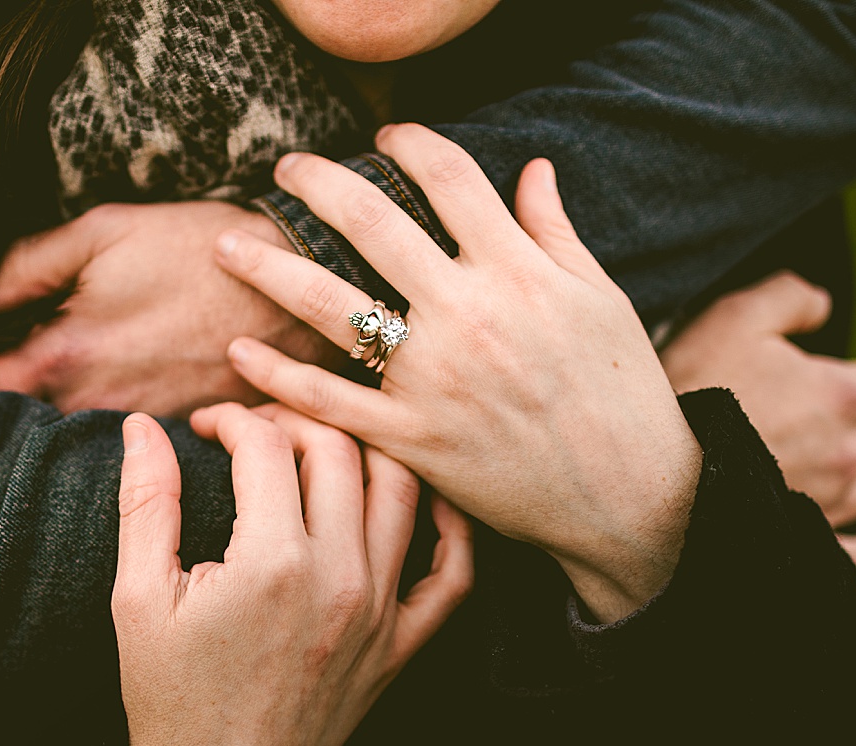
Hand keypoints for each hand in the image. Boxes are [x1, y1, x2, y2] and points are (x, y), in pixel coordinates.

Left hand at [0, 202, 338, 417]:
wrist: (298, 283)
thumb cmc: (197, 250)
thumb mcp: (103, 232)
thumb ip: (23, 266)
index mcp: (68, 355)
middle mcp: (99, 405)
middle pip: (25, 427)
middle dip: (14, 404)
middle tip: (23, 367)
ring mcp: (142, 430)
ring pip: (76, 440)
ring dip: (66, 416)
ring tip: (79, 380)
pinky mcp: (177, 437)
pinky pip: (128, 446)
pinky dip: (116, 427)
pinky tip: (129, 394)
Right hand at [112, 404, 472, 745]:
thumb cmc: (168, 698)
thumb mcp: (138, 597)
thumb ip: (146, 501)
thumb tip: (143, 425)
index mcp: (272, 562)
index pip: (266, 444)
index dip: (231, 417)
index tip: (205, 425)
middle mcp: (340, 578)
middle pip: (338, 451)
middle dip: (293, 418)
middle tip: (258, 428)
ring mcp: (381, 614)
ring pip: (401, 490)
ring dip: (363, 450)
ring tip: (319, 449)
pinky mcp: (402, 647)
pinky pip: (454, 575)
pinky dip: (449, 528)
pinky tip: (421, 499)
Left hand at [211, 124, 700, 622]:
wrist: (627, 498)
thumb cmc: (622, 394)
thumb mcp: (601, 299)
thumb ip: (555, 231)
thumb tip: (533, 167)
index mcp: (519, 272)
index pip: (450, 178)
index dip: (411, 143)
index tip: (385, 137)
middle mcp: (468, 315)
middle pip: (373, 224)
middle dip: (319, 184)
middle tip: (287, 167)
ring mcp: (434, 378)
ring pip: (332, 306)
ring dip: (270, 268)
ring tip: (229, 245)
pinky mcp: (413, 438)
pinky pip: (329, 400)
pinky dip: (278, 376)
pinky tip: (240, 352)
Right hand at [660, 272, 855, 577]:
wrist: (652, 472)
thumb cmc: (694, 388)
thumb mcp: (734, 317)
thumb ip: (789, 297)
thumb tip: (822, 305)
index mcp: (846, 395)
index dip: (829, 384)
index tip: (790, 389)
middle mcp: (851, 455)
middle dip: (829, 434)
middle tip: (772, 430)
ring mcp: (831, 506)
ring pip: (852, 492)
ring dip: (825, 483)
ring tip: (770, 476)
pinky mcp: (809, 547)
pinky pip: (851, 555)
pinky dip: (844, 547)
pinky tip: (821, 535)